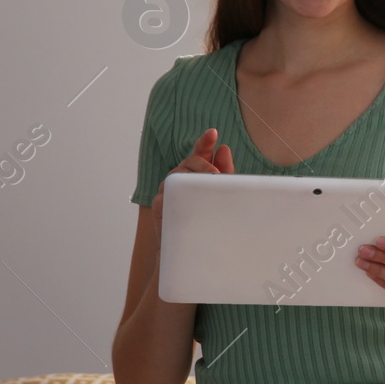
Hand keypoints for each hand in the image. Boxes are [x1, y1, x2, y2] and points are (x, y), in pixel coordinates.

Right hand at [153, 128, 233, 242]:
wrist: (191, 251)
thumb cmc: (206, 219)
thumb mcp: (219, 194)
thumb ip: (224, 173)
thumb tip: (224, 149)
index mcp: (194, 175)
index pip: (198, 154)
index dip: (204, 142)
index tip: (213, 132)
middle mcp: (179, 180)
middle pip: (189, 162)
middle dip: (204, 165)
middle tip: (217, 175)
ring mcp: (167, 191)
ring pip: (177, 175)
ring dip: (193, 177)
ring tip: (209, 184)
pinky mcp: (159, 205)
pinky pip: (168, 194)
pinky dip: (180, 192)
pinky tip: (191, 196)